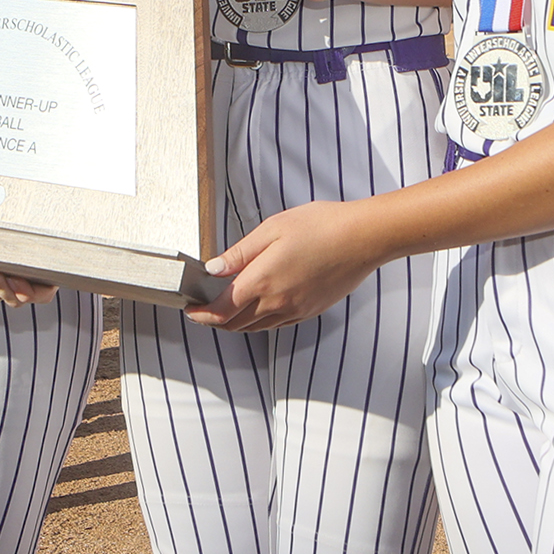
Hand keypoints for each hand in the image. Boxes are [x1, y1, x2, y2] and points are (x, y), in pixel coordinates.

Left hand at [185, 200, 385, 331]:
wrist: (363, 238)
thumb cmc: (321, 226)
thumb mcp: (271, 229)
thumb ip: (239, 253)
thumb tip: (214, 268)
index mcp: (263, 281)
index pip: (222, 310)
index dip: (201, 314)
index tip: (190, 309)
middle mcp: (278, 302)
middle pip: (236, 324)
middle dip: (215, 320)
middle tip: (203, 308)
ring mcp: (296, 310)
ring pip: (256, 327)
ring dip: (236, 322)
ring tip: (226, 306)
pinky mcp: (311, 311)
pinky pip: (277, 324)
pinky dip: (260, 320)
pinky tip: (258, 305)